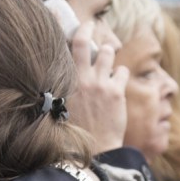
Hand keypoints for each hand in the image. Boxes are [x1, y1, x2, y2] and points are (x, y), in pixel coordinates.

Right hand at [68, 22, 128, 154]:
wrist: (93, 150)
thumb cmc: (73, 133)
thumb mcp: (59, 109)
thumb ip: (61, 90)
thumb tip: (57, 80)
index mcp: (65, 82)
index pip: (67, 49)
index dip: (74, 36)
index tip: (78, 31)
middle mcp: (82, 79)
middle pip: (85, 42)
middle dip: (90, 31)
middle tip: (92, 30)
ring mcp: (101, 84)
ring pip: (108, 52)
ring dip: (108, 53)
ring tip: (107, 60)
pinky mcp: (117, 92)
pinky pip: (122, 70)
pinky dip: (120, 73)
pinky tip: (116, 82)